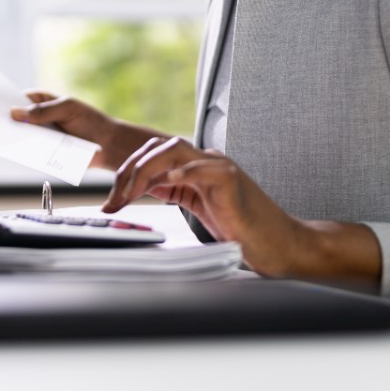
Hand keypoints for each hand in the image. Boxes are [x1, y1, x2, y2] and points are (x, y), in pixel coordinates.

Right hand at [10, 91, 166, 171]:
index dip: (2, 101)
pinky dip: (19, 152)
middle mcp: (36, 119)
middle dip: (1, 120)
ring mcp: (38, 137)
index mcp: (41, 102)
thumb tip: (15, 113)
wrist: (106, 146)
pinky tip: (11, 151)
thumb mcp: (67, 109)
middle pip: (13, 119)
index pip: (17, 99)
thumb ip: (43, 112)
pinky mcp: (42, 154)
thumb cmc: (89, 121)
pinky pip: (27, 153)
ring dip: (8, 137)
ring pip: (18, 137)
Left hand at [101, 136, 307, 277]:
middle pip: (159, 147)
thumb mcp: (198, 208)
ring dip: (145, 170)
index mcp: (197, 166)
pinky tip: (165, 182)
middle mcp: (207, 161)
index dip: (129, 173)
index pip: (155, 155)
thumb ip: (175, 191)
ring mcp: (220, 167)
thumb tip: (142, 188)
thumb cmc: (242, 230)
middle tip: (114, 199)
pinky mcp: (232, 179)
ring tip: (130, 194)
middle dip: (130, 170)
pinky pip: (202, 168)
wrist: (276, 243)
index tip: (113, 199)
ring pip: (174, 150)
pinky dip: (181, 172)